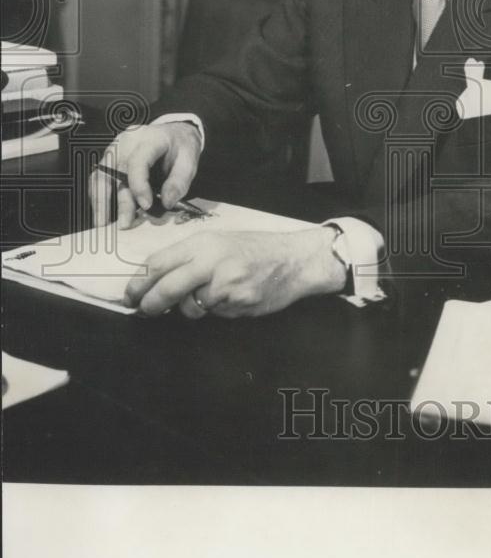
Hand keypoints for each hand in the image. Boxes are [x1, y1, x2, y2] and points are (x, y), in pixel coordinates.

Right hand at [89, 122, 201, 227]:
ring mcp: (115, 147)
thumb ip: (180, 182)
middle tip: (124, 224)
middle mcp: (128, 141)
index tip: (146, 206)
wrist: (173, 133)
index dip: (139, 185)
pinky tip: (102, 212)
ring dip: (100, 201)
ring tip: (103, 224)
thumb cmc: (181, 148)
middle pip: (115, 170)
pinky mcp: (109, 157)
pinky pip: (98, 177)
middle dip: (119, 200)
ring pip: (100, 174)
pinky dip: (98, 195)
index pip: (138, 161)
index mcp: (150, 139)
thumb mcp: (190, 161)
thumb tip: (166, 203)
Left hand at [124, 228, 345, 317]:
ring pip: (191, 308)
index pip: (160, 262)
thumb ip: (190, 257)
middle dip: (150, 304)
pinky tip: (231, 298)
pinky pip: (215, 315)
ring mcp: (227, 285)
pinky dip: (216, 311)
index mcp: (204, 243)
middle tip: (143, 310)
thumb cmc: (255, 249)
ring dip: (190, 309)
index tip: (130, 294)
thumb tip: (155, 280)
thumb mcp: (219, 242)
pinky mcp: (239, 305)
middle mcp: (213, 262)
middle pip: (168, 288)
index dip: (139, 282)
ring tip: (207, 297)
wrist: (294, 260)